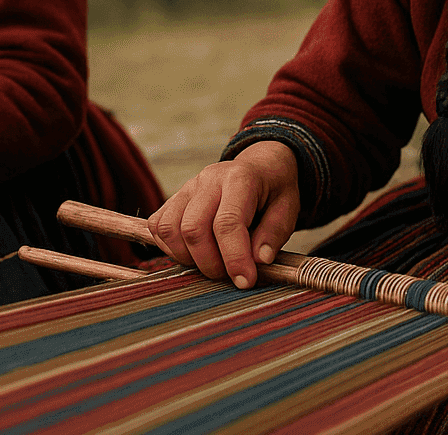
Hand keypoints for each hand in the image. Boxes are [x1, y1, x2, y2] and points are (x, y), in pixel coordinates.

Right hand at [149, 140, 300, 288]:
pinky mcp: (174, 198)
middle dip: (210, 263)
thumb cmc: (273, 190)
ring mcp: (187, 187)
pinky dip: (172, 248)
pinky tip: (195, 253)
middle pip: (193, 228)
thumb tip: (259, 260)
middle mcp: (208, 179)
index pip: (227, 222)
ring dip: (189, 258)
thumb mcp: (288, 208)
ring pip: (170, 229)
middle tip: (229, 275)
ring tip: (213, 263)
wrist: (259, 167)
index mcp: (240, 179)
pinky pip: (159, 227)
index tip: (245, 281)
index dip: (235, 257)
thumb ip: (274, 234)